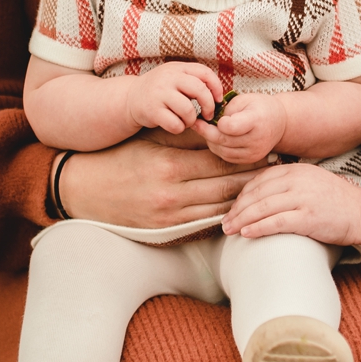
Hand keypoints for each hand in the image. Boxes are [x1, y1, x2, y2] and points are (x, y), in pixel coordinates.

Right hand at [57, 137, 256, 229]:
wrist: (81, 190)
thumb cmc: (118, 157)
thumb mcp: (150, 140)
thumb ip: (186, 136)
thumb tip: (222, 129)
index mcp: (168, 165)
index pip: (220, 162)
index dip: (248, 157)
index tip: (269, 151)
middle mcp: (171, 194)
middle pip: (225, 187)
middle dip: (254, 179)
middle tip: (279, 171)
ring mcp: (169, 217)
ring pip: (219, 208)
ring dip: (245, 200)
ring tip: (268, 190)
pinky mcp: (166, 232)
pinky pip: (204, 224)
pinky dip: (225, 216)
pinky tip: (241, 209)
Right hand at [122, 62, 226, 135]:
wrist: (130, 99)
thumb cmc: (161, 91)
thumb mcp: (175, 78)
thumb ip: (194, 81)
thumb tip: (220, 96)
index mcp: (177, 68)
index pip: (205, 73)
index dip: (216, 87)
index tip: (218, 100)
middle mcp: (168, 77)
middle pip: (200, 90)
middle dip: (208, 106)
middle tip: (208, 115)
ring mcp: (159, 93)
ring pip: (188, 110)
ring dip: (191, 120)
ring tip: (186, 121)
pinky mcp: (152, 110)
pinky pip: (175, 124)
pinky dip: (179, 128)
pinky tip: (174, 125)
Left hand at [193, 93, 287, 163]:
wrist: (279, 123)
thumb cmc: (259, 107)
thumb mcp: (244, 99)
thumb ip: (227, 109)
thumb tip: (210, 123)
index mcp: (257, 120)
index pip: (231, 127)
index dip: (219, 122)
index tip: (215, 116)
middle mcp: (257, 139)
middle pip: (223, 140)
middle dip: (206, 132)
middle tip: (197, 123)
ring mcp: (254, 153)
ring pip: (222, 151)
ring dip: (211, 140)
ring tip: (207, 130)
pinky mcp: (250, 160)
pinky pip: (226, 157)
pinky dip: (218, 148)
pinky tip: (217, 138)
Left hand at [220, 162, 360, 245]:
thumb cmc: (335, 201)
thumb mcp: (310, 182)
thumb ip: (288, 183)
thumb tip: (261, 196)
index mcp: (295, 170)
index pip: (259, 180)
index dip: (242, 195)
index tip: (233, 208)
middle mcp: (297, 180)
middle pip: (257, 194)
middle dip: (237, 209)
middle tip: (224, 222)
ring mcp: (303, 198)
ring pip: (262, 207)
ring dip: (242, 219)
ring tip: (229, 230)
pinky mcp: (308, 217)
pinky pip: (276, 222)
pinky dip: (258, 227)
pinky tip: (246, 233)